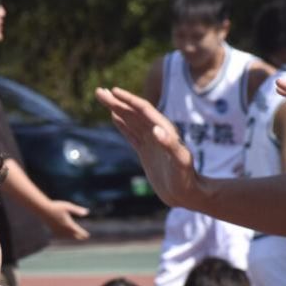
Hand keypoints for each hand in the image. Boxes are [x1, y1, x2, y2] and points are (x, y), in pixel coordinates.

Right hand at [43, 200, 89, 239]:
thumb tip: (87, 212)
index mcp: (69, 224)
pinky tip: (64, 236)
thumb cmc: (56, 206)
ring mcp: (57, 230)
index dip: (83, 234)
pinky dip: (64, 237)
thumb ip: (77, 210)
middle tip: (84, 238)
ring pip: (66, 237)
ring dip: (72, 237)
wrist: (43, 209)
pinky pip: (60, 236)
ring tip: (75, 237)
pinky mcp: (52, 229)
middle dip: (79, 237)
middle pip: (73, 236)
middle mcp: (63, 229)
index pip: (78, 231)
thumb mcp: (68, 207)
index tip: (87, 236)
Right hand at [95, 86, 199, 208]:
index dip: (129, 100)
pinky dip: (122, 124)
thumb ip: (169, 145)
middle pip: (134, 112)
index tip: (113, 92)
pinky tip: (114, 117)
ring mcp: (151, 141)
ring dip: (117, 109)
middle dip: (117, 102)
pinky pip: (132, 134)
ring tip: (103, 99)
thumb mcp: (180, 162)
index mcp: (165, 130)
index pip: (144, 110)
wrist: (186, 194)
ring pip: (131, 121)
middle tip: (99, 91)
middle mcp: (157, 132)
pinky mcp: (146, 151)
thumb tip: (156, 129)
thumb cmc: (186, 178)